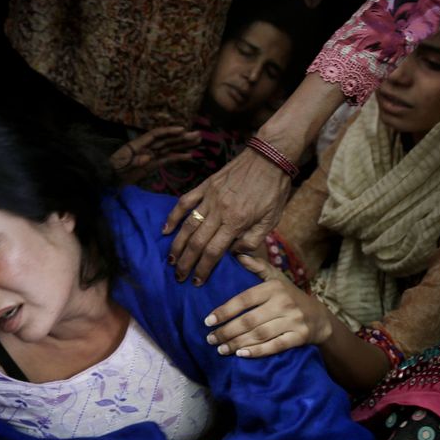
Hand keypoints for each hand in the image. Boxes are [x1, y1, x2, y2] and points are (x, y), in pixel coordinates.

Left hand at [110, 126, 200, 179]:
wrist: (108, 178)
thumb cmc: (113, 169)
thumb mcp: (121, 165)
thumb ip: (134, 161)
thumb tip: (148, 157)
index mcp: (139, 144)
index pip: (157, 135)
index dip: (170, 131)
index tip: (183, 130)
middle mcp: (147, 147)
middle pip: (167, 140)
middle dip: (182, 137)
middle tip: (198, 134)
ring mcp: (151, 156)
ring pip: (170, 148)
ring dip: (183, 145)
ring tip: (198, 141)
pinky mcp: (152, 165)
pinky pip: (167, 160)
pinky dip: (178, 157)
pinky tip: (189, 155)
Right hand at [164, 149, 290, 284]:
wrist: (269, 157)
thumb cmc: (273, 191)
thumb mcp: (271, 220)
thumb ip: (252, 240)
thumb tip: (234, 254)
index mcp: (237, 222)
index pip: (214, 252)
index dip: (203, 269)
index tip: (196, 282)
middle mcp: (219, 211)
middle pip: (197, 242)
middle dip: (186, 263)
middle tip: (179, 277)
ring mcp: (209, 197)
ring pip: (188, 225)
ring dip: (177, 245)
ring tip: (171, 261)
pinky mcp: (205, 186)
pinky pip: (185, 202)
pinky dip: (173, 216)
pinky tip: (165, 230)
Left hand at [203, 253, 331, 357]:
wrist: (320, 317)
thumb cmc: (290, 296)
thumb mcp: (276, 278)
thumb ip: (257, 267)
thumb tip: (237, 255)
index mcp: (273, 288)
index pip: (244, 299)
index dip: (224, 311)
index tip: (208, 321)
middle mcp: (283, 303)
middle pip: (249, 320)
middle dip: (227, 331)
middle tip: (210, 339)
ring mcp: (293, 320)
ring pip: (259, 334)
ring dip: (237, 343)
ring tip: (221, 349)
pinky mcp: (299, 337)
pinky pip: (275, 346)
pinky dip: (258, 351)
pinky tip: (241, 354)